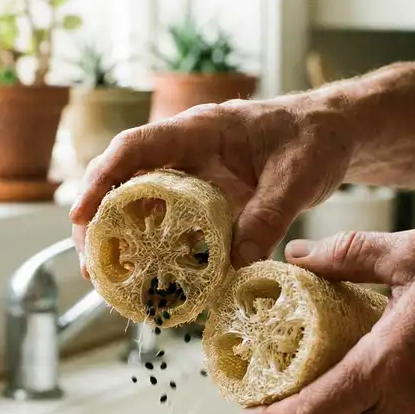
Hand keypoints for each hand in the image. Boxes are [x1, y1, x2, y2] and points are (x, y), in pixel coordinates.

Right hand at [69, 93, 350, 276]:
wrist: (334, 135)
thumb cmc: (315, 140)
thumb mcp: (297, 179)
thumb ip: (268, 218)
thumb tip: (236, 265)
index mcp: (200, 130)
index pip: (135, 148)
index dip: (102, 181)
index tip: (80, 216)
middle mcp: (187, 151)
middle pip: (124, 180)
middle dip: (99, 222)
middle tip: (90, 267)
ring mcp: (194, 176)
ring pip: (142, 205)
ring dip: (124, 241)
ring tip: (111, 283)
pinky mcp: (206, 199)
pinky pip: (172, 225)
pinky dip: (159, 251)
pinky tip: (153, 281)